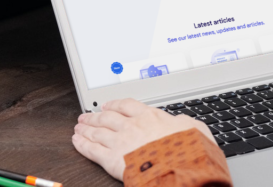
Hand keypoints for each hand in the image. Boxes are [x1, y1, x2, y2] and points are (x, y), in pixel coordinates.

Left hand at [73, 98, 214, 180]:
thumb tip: (185, 122)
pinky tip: (77, 141)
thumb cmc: (190, 151)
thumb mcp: (195, 130)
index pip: (127, 105)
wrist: (180, 168)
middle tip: (86, 115)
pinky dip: (82, 144)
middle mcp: (132, 126)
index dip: (115, 104)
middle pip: (108, 117)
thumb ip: (185, 123)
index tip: (108, 104)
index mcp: (150, 117)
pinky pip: (93, 150)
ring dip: (86, 128)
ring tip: (79, 126)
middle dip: (95, 115)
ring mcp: (120, 142)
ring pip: (97, 131)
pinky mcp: (112, 160)